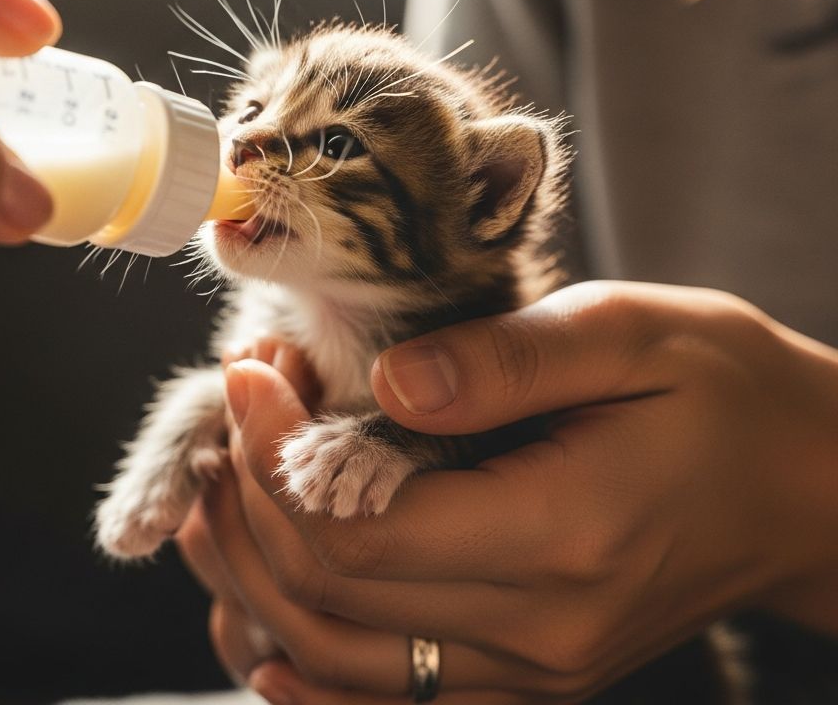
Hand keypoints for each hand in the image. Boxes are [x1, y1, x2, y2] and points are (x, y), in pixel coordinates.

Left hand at [179, 281, 837, 703]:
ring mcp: (536, 669)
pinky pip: (390, 698)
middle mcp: (540, 629)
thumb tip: (387, 381)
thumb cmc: (724, 391)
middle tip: (235, 402)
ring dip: (257, 573)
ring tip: (220, 483)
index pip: (359, 524)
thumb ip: (505, 358)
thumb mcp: (627, 332)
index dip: (276, 450)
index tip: (253, 368)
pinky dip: (309, 661)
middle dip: (252, 493)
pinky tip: (262, 625)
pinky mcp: (532, 675)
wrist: (806, 485)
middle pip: (329, 594)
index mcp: (561, 532)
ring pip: (339, 656)